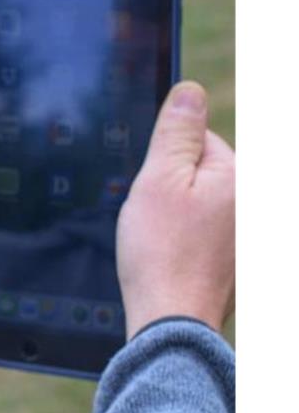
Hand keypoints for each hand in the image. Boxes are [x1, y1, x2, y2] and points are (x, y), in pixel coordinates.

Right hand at [117, 80, 234, 338]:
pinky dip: (191, 243)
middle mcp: (257, 204)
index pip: (200, 140)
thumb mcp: (159, 180)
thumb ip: (176, 132)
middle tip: (157, 222)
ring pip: (206, 205)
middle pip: (206, 173)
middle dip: (176, 190)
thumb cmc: (162, 253)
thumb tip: (190, 90)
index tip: (154, 192)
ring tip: (165, 245)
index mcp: (243, 177)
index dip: (166, 161)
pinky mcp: (242, 263)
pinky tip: (175, 261)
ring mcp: (250, 237)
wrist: (172, 322)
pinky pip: (210, 235)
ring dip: (183, 218)